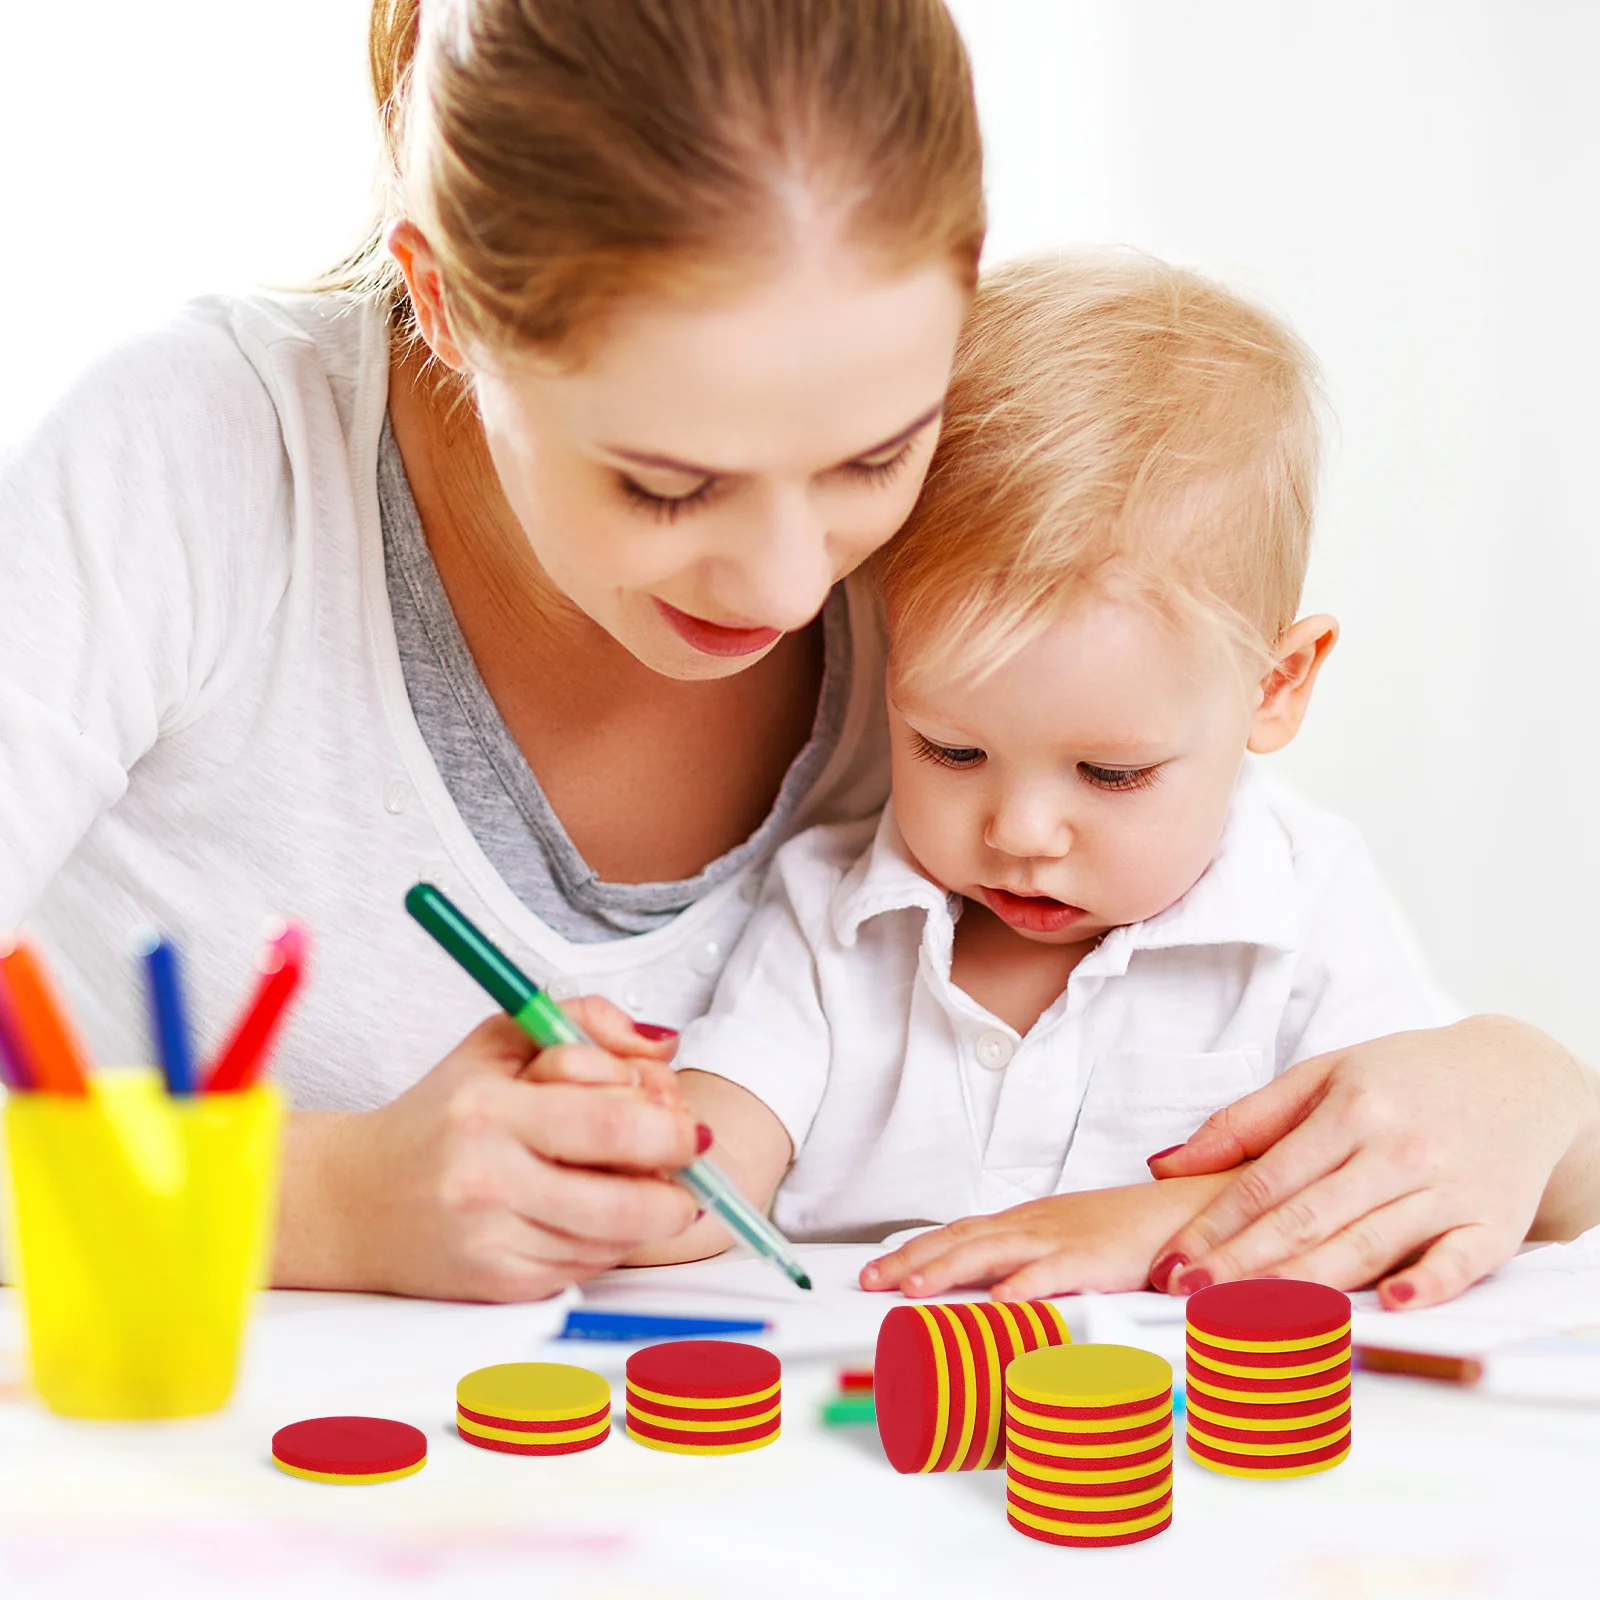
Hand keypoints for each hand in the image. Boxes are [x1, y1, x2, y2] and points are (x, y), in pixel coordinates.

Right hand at [275, 997, 705, 1300]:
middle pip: (626, 1198)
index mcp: (490, 1111)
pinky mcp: (500, 1286)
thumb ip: (587, 1022)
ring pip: (615, 1238)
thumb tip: (664, 1045)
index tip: (686, 1120)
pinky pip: (588, 1266)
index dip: (671, 1126)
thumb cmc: (442, 1114)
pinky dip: (610, 1240)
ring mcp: (494, 1242)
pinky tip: (593, 1211)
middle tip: (688, 1162)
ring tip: (642, 1181)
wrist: (354, 1201)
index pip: (612, 1124)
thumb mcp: (504, 1041)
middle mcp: (489, 1182)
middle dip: (679, 1184)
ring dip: (651, 1213)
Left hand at [858, 1172, 1238, 1300]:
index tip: (879, 1270)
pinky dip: (1023, 1288)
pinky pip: (1053, 1274)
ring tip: (913, 1290)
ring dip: (949, 1270)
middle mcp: (1034, 1225)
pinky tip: (998, 1303)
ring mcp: (1063, 1240)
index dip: (916, 1251)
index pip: (958, 1233)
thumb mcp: (1069, 1244)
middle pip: (961, 1240)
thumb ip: (1031, 1263)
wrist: (1188, 1210)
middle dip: (913, 1261)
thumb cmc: (1131, 1234)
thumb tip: (990, 1291)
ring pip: (993, 1252)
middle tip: (872, 1282)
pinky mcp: (1096, 1259)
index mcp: (1026, 1223)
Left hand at [1146, 1016, 1599, 1309]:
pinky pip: (1457, 1260)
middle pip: (1307, 1218)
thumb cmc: (1406, 1079)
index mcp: (1350, 1110)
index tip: (1175, 1259)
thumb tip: (1165, 1164)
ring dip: (1304, 1285)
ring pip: (1366, 1244)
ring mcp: (1447, 1188)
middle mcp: (1397, 1149)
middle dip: (1242, 1262)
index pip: (1268, 1180)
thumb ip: (1245, 1122)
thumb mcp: (1323, 1076)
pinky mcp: (1494, 1224)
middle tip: (1191, 1294)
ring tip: (1249, 1315)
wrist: (1520, 1079)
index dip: (1215, 1224)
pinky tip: (1387, 1304)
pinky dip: (1426, 1282)